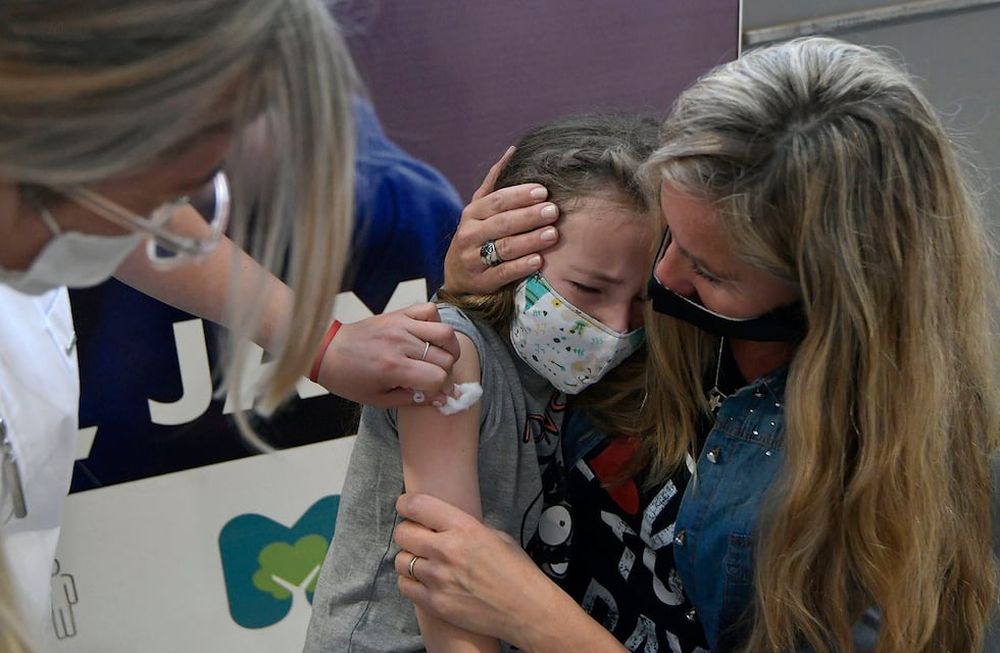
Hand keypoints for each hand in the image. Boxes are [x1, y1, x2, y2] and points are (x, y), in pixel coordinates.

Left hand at [315, 304, 460, 407]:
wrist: (327, 351)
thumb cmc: (349, 379)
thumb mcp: (378, 399)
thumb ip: (412, 399)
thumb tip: (441, 398)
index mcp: (393, 368)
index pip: (438, 377)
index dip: (440, 388)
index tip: (434, 392)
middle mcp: (400, 343)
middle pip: (445, 358)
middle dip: (446, 372)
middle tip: (435, 377)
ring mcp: (401, 325)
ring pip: (445, 332)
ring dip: (450, 348)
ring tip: (440, 356)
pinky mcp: (398, 314)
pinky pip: (430, 310)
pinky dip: (436, 322)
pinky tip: (428, 336)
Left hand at [393, 493, 599, 651]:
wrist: (527, 610)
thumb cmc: (517, 571)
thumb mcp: (495, 536)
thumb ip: (465, 528)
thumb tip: (443, 524)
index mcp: (464, 528)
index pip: (417, 505)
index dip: (405, 504)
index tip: (405, 506)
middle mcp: (447, 550)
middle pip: (402, 533)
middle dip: (407, 532)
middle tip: (416, 536)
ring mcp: (438, 578)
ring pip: (401, 560)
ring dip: (408, 558)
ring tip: (423, 562)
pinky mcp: (435, 603)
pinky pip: (404, 586)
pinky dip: (410, 582)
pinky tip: (424, 581)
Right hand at [443, 147, 560, 294]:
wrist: (458, 276)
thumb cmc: (477, 236)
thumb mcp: (480, 209)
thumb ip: (495, 183)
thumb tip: (513, 151)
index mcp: (472, 213)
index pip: (497, 201)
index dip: (520, 195)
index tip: (543, 191)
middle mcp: (469, 235)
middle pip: (502, 223)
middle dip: (529, 216)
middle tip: (553, 211)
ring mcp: (473, 259)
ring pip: (503, 247)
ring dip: (530, 240)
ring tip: (552, 234)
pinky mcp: (481, 282)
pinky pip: (502, 273)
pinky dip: (521, 267)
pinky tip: (539, 261)